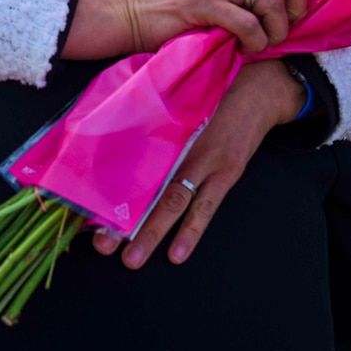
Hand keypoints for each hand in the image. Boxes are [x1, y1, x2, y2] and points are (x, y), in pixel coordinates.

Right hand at [66, 0, 307, 58]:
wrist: (129, 10)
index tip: (289, 2)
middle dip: (296, 4)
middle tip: (283, 24)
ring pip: (271, 0)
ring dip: (277, 29)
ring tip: (264, 41)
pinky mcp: (202, 3)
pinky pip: (248, 24)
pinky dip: (255, 42)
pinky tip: (245, 47)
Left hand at [92, 58, 306, 266]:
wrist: (262, 90)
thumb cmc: (218, 96)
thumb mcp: (184, 108)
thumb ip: (159, 129)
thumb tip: (127, 151)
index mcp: (166, 132)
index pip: (132, 166)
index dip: (111, 190)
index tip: (89, 211)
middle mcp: (182, 148)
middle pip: (146, 188)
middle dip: (124, 220)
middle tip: (102, 245)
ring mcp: (207, 162)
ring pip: (173, 203)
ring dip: (152, 233)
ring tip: (132, 259)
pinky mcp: (228, 172)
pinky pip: (206, 207)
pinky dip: (191, 232)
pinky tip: (177, 254)